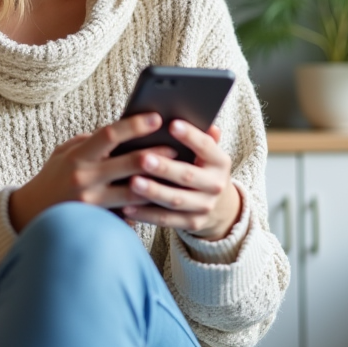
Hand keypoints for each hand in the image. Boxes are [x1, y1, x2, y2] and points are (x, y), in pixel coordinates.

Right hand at [7, 113, 176, 231]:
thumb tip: (120, 131)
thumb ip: (90, 141)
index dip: (134, 125)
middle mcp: (85, 178)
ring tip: (176, 173)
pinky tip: (163, 200)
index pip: (109, 135)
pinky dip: (146, 206)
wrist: (31, 213)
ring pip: (134, 191)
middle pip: (127, 163)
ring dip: (157, 181)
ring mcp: (93, 202)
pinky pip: (129, 213)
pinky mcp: (99, 221)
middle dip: (155, 153)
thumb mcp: (64, 153)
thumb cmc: (53, 177)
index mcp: (78, 156)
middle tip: (176, 146)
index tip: (155, 117)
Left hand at [121, 120, 241, 240]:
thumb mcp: (207, 152)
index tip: (171, 124)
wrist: (218, 205)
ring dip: (153, 192)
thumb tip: (206, 122)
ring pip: (175, 200)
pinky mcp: (192, 223)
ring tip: (132, 182)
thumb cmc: (200, 167)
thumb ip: (201, 137)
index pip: (206, 146)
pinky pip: (166, 220)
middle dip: (165, 167)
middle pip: (187, 175)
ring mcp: (204, 207)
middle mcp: (215, 185)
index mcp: (220, 162)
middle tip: (143, 158)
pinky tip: (127, 207)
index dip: (190, 136)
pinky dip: (146, 214)